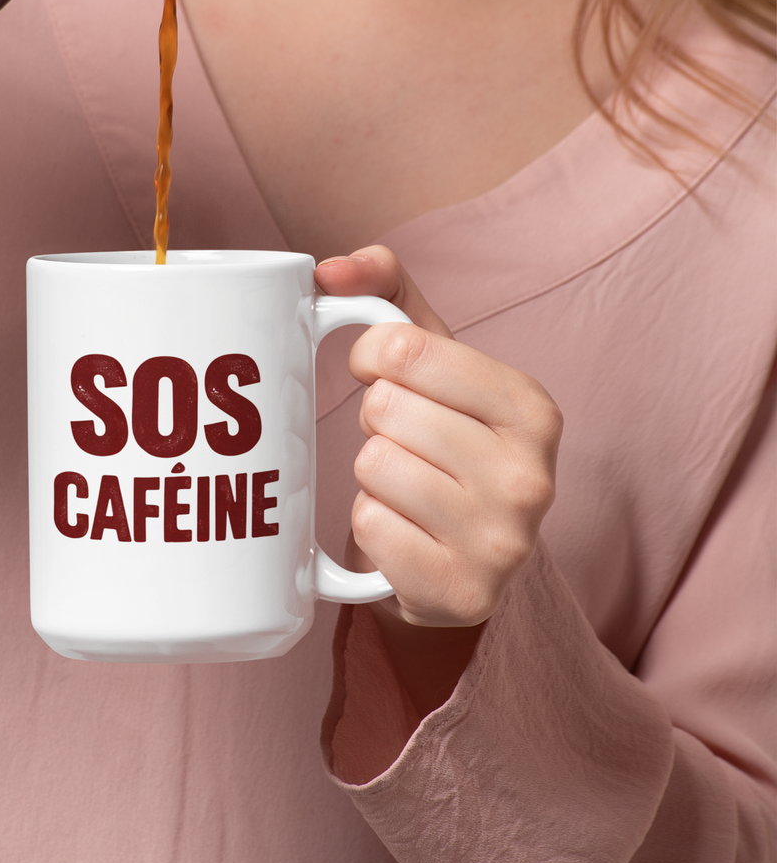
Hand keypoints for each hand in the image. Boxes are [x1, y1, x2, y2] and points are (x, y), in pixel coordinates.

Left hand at [315, 245, 562, 711]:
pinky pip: (370, 528)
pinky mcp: (462, 592)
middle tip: (402, 445)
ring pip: (373, 468)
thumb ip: (385, 290)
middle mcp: (531, 475)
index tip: (384, 378)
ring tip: (404, 489)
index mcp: (532, 407)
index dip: (372, 359)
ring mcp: (502, 541)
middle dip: (376, 424)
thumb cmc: (441, 445)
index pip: (404, 348)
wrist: (461, 564)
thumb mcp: (431, 363)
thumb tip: (330, 269)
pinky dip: (370, 527)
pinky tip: (403, 533)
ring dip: (370, 477)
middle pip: (384, 411)